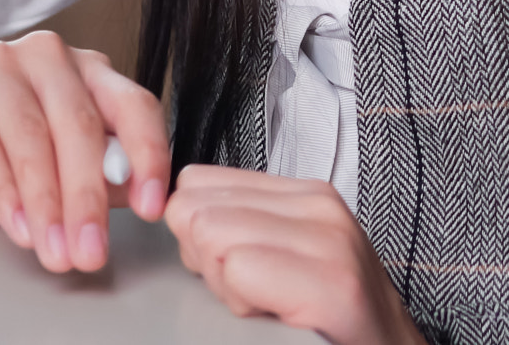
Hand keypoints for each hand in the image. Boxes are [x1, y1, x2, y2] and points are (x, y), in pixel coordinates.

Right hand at [0, 31, 170, 273]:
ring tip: (53, 250)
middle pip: (81, 125)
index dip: (148, 155)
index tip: (153, 208)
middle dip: (87, 198)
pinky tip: (17, 225)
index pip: (133, 105)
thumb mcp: (54, 174)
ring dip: (46, 202)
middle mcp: (48, 56)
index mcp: (87, 71)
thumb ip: (98, 178)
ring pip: (33, 136)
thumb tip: (142, 199)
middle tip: (90, 251)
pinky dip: (4, 190)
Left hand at [165, 165, 425, 344]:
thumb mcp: (284, 260)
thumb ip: (237, 229)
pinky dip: (242, 304)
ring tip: (270, 308)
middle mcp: (319, 205)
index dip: (196, 238)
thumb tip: (175, 216)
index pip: (197, 183)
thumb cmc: (329, 325)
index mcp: (303, 196)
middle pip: (195, 209)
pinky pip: (239, 266)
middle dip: (205, 263)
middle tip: (254, 297)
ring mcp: (329, 239)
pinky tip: (278, 319)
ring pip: (211, 235)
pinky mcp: (333, 281)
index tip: (234, 272)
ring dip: (225, 288)